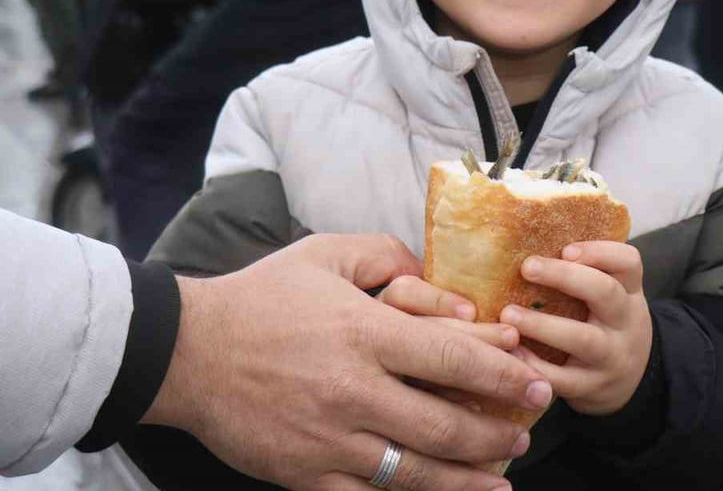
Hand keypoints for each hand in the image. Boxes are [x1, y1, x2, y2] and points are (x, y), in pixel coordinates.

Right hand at [143, 234, 550, 490]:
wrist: (187, 352)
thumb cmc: (262, 297)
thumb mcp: (326, 254)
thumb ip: (388, 256)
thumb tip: (442, 285)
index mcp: (364, 334)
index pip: (454, 360)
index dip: (504, 376)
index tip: (535, 384)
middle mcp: (353, 391)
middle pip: (445, 426)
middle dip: (496, 433)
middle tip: (525, 433)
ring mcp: (329, 440)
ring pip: (414, 473)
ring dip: (466, 479)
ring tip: (500, 480)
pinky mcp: (306, 475)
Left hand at [500, 242, 651, 416]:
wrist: (631, 381)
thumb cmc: (605, 324)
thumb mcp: (610, 297)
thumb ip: (585, 272)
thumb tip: (527, 236)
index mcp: (629, 292)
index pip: (629, 262)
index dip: (599, 251)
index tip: (565, 249)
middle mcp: (625, 322)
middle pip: (605, 292)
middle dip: (565, 277)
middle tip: (527, 267)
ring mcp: (611, 356)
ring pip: (582, 338)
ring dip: (543, 325)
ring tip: (508, 314)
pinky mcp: (592, 387)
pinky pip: (562, 378)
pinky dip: (534, 365)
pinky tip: (510, 352)